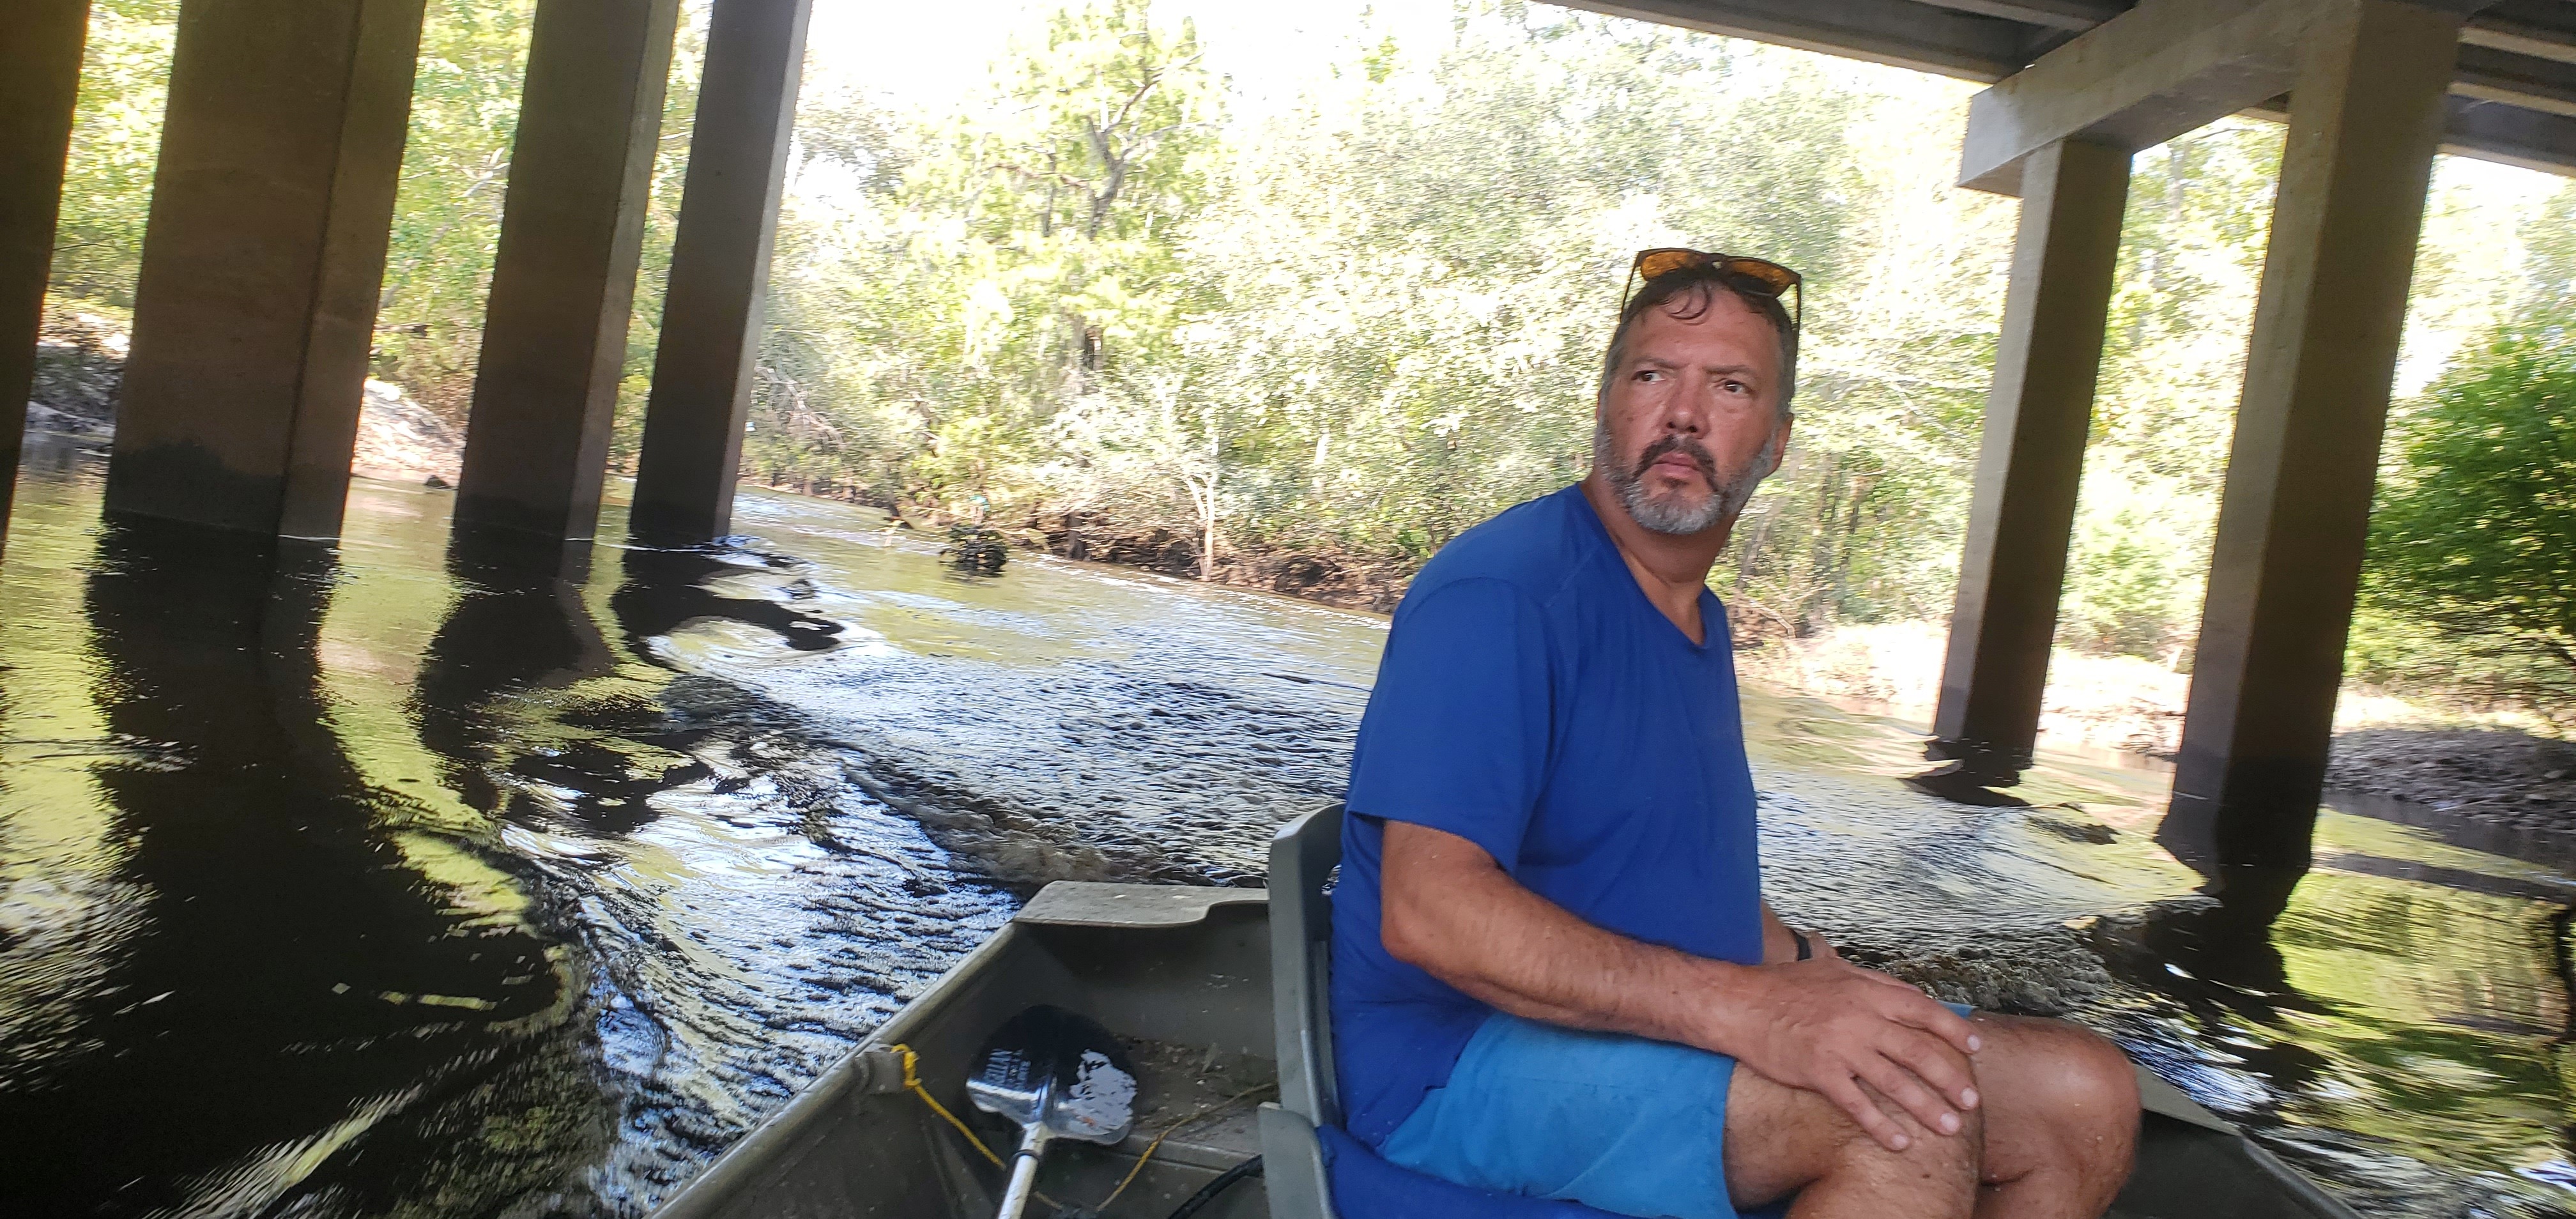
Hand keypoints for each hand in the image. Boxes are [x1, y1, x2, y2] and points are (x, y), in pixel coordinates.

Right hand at [1723, 959, 1980, 1151]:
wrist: (1739, 1003)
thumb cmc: (1785, 986)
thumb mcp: (1833, 968)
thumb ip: (1873, 981)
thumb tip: (1910, 993)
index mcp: (1866, 992)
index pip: (1922, 1009)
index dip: (1952, 1028)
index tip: (1974, 1046)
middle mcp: (1859, 1018)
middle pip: (1917, 1051)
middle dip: (1950, 1077)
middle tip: (1972, 1099)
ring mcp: (1840, 1046)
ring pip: (1894, 1081)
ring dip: (1926, 1107)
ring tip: (1950, 1126)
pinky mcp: (1819, 1071)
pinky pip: (1856, 1104)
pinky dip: (1880, 1126)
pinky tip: (1899, 1142)